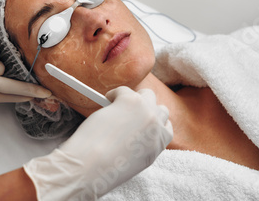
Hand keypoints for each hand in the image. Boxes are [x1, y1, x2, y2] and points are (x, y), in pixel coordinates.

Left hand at [24, 86, 172, 199]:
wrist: (92, 166)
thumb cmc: (104, 167)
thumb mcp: (133, 161)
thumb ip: (140, 145)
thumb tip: (131, 129)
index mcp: (158, 146)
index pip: (166, 127)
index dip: (154, 122)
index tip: (142, 121)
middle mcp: (157, 128)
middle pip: (161, 109)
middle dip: (147, 109)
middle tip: (129, 112)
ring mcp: (146, 112)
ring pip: (148, 94)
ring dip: (135, 98)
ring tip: (118, 106)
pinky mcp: (131, 101)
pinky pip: (124, 90)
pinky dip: (113, 94)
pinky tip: (105, 103)